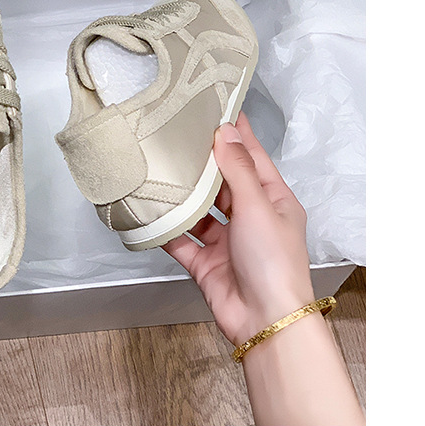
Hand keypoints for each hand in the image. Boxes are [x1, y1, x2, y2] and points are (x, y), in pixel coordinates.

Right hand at [164, 113, 314, 345]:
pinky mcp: (205, 264)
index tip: (215, 106)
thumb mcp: (258, 205)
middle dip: (201, 162)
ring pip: (198, 211)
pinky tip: (150, 212)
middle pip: (222, 182)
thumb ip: (238, 169)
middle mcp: (251, 219)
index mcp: (274, 200)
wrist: (264, 319)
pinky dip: (166, 229)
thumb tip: (225, 132)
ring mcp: (227, 242)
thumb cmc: (274, 264)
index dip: (234, 132)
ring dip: (181, 195)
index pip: (252, 157)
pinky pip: (181, 240)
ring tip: (158, 168)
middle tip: (176, 135)